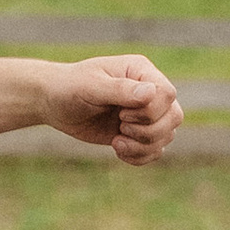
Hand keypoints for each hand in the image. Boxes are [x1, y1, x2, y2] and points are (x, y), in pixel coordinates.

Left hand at [41, 53, 183, 163]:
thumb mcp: (90, 86)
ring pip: (168, 136)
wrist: (55, 104)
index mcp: (141, 72)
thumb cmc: (70, 88)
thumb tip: (150, 93)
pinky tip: (118, 149)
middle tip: (120, 126)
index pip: (167, 94)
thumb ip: (120, 89)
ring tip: (116, 141)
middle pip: (174, 116)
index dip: (149, 111)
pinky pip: (156, 151)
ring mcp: (145, 113)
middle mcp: (149, 91)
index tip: (121, 113)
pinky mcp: (138, 133)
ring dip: (143, 146)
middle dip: (148, 131)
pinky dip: (140, 157)